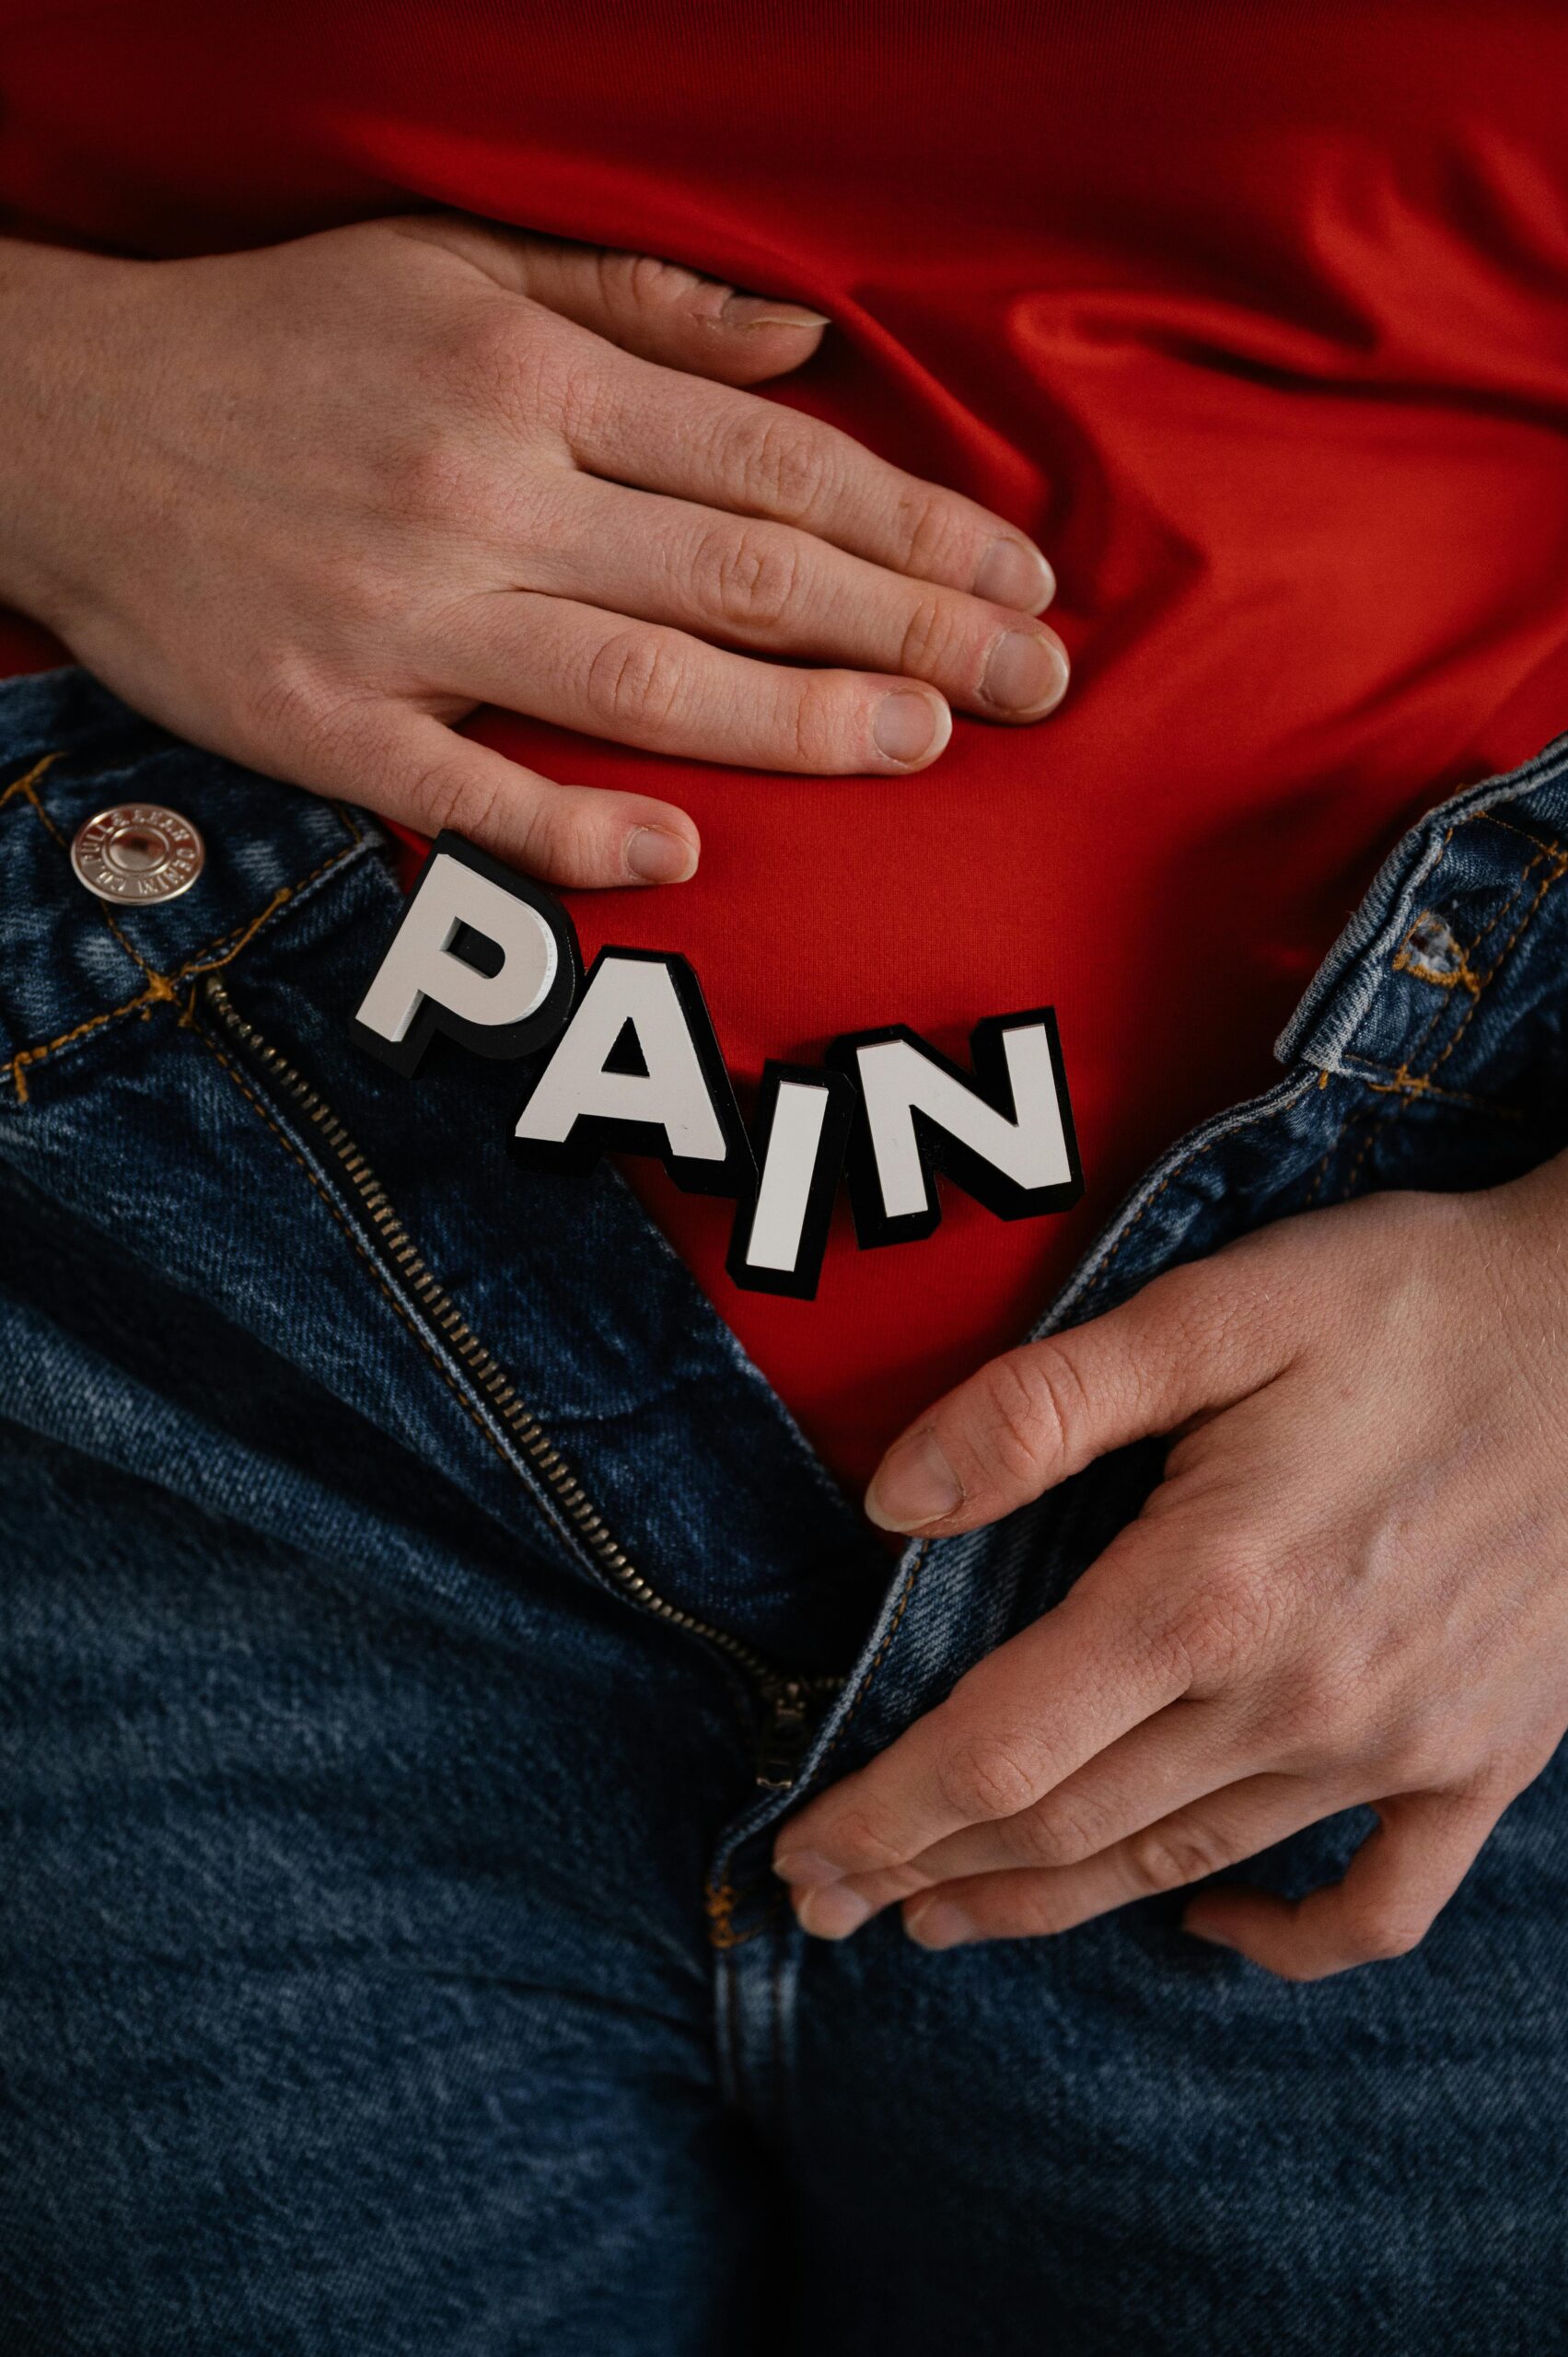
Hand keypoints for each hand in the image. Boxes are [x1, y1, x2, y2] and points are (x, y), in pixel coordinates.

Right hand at [0, 220, 1064, 885]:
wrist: (56, 419)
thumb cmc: (274, 338)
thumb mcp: (448, 260)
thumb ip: (636, 300)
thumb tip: (803, 346)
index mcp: (525, 371)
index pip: (772, 462)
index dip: (913, 528)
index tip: (1018, 581)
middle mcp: (481, 491)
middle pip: (742, 575)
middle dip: (911, 631)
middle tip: (1037, 685)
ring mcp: (401, 618)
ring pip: (639, 683)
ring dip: (798, 724)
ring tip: (927, 746)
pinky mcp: (320, 723)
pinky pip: (467, 794)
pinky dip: (574, 827)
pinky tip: (686, 850)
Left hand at [774, 1162, 1567, 1977]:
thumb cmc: (1411, 1298)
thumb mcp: (1211, 1310)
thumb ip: (1039, 1408)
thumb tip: (891, 1501)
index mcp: (1206, 1592)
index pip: (998, 1750)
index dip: (885, 1817)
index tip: (802, 1858)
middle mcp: (1294, 1700)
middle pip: (1068, 1827)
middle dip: (932, 1871)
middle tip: (835, 1901)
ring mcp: (1396, 1748)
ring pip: (1182, 1866)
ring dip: (1050, 1905)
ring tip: (950, 1922)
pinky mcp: (1483, 1758)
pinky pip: (1379, 1900)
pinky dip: (1288, 1938)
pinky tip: (1212, 1927)